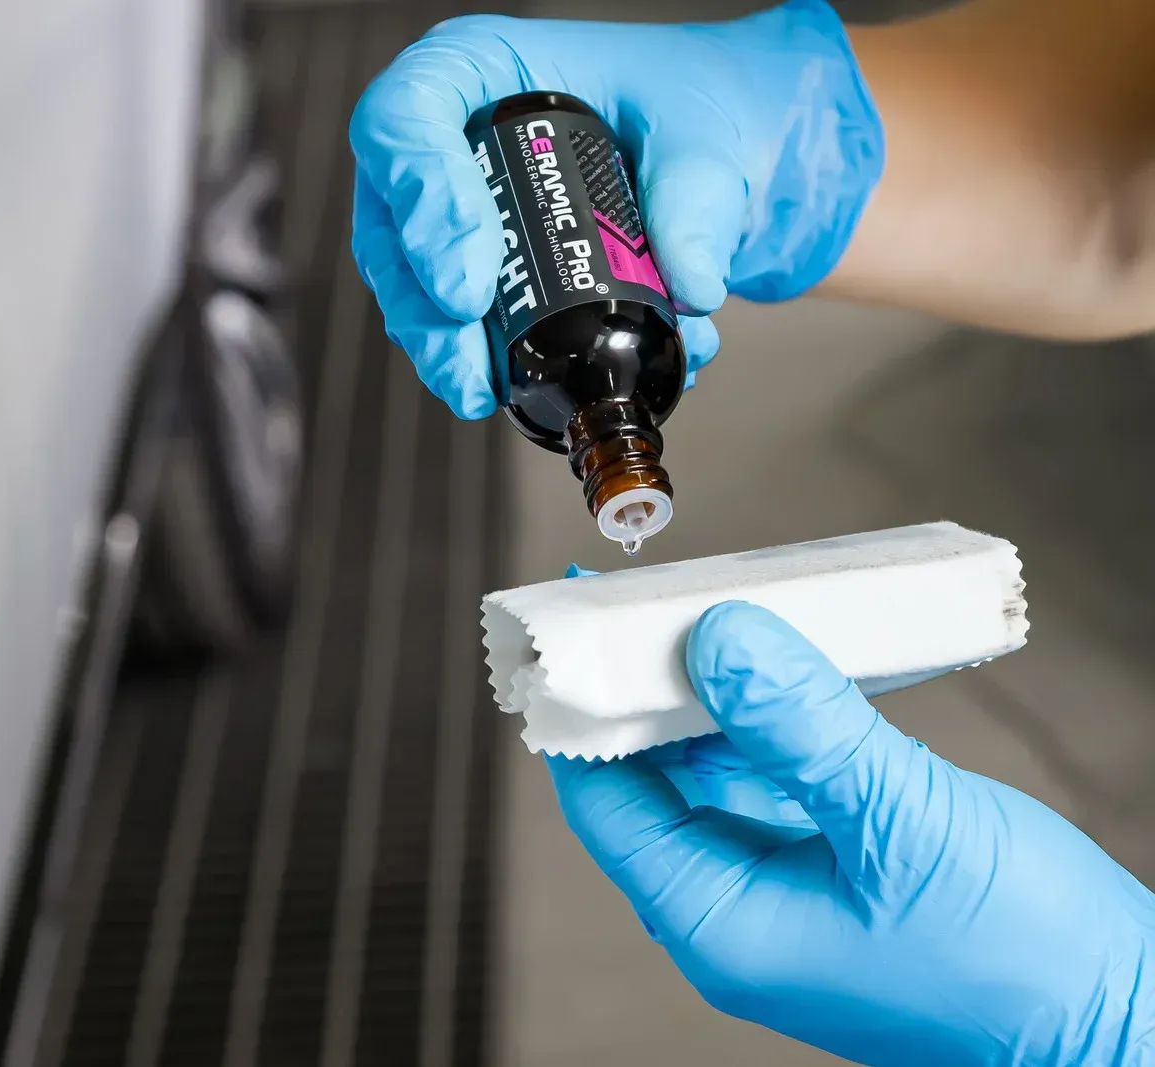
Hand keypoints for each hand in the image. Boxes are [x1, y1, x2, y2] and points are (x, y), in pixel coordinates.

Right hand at [348, 0, 882, 418]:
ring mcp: (448, 204)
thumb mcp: (702, 134)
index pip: (407, 117)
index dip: (424, 203)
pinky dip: (483, 360)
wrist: (712, 146)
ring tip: (485, 391)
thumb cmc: (684, 103)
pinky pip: (446, 317)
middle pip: (391, 219)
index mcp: (482, 66)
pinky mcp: (469, 263)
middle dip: (424, 306)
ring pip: (406, 280)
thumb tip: (691, 285)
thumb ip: (698, 201)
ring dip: (440, 346)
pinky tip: (520, 388)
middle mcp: (449, 135)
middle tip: (472, 364)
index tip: (472, 286)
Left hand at [548, 597, 1154, 1065]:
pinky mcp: (832, 872)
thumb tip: (716, 640)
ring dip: (712, 700)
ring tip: (710, 613)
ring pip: (713, 777)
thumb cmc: (1022, 965)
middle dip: (646, 691)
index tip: (577, 627)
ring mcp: (783, 892)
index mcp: (718, 921)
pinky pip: (773, 784)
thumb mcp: (901, 822)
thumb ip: (801, 726)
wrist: (1125, 1027)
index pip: (603, 800)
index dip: (583, 710)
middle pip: (650, 782)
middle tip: (649, 598)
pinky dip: (769, 726)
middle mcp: (734, 911)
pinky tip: (780, 667)